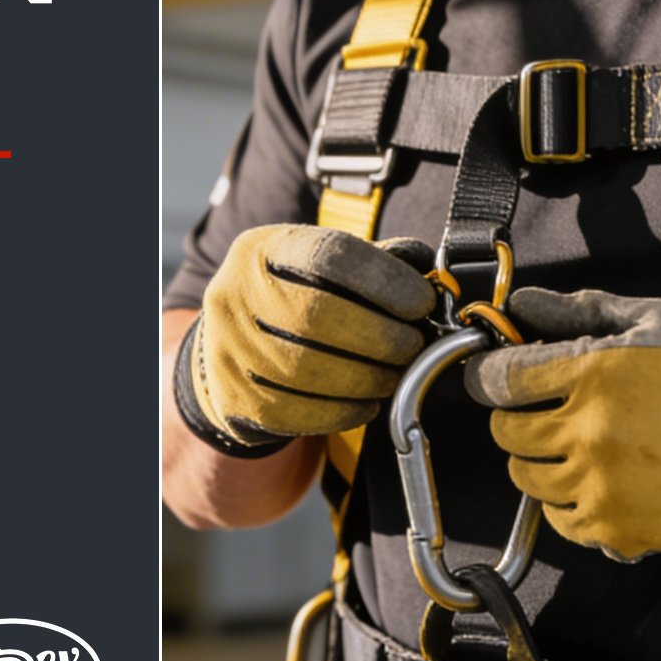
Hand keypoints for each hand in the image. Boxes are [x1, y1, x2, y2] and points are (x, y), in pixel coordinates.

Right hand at [175, 224, 435, 454]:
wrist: (233, 352)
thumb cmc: (295, 303)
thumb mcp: (322, 269)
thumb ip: (375, 263)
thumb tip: (431, 273)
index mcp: (262, 250)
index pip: (329, 256)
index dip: (385, 282)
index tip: (422, 304)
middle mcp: (235, 293)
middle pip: (318, 315)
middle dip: (381, 336)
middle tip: (413, 347)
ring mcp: (230, 348)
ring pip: (311, 369)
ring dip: (370, 377)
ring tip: (396, 375)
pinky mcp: (236, 398)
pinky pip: (302, 411)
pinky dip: (347, 410)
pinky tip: (369, 402)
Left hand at [464, 288, 660, 560]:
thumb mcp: (655, 321)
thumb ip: (579, 310)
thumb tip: (519, 304)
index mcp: (594, 372)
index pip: (499, 379)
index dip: (490, 376)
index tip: (498, 378)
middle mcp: (589, 432)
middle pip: (505, 431)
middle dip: (517, 417)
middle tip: (548, 410)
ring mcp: (600, 486)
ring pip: (525, 478)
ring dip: (541, 460)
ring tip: (581, 445)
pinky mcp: (616, 530)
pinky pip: (558, 520)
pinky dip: (568, 502)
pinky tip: (601, 480)